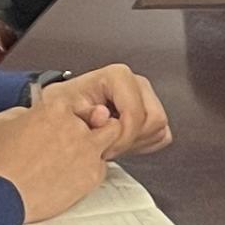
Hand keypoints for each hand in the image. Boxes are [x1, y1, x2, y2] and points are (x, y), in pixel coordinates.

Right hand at [0, 101, 108, 224]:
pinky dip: (92, 169)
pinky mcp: (92, 176)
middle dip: (93, 124)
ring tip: (80, 155)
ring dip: (99, 143)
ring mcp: (88, 151)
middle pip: (101, 117)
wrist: (0, 198)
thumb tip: (31, 115)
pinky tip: (73, 175)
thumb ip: (23, 112)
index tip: (66, 122)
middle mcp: (76, 127)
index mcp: (55, 109)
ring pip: (111, 139)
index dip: (73, 113)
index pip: (78, 102)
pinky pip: (102, 167)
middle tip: (78, 137)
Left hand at [32, 63, 172, 161]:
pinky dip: (143, 144)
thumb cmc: (66, 104)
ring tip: (112, 144)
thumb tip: (102, 115)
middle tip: (107, 148)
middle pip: (154, 120)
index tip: (105, 148)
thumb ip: (84, 112)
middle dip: (131, 140)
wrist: (67, 108)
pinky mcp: (152, 113)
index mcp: (118, 76)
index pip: (136, 113)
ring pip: (159, 129)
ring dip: (136, 143)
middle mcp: (136, 83)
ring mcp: (147, 98)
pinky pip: (161, 135)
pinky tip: (122, 143)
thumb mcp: (63, 107)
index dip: (123, 136)